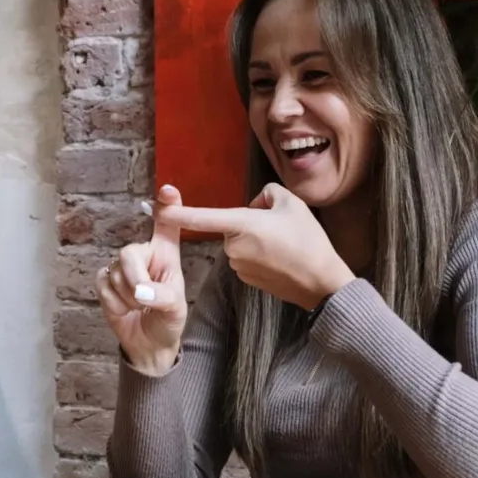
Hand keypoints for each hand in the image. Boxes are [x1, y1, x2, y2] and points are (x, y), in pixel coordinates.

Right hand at [95, 185, 188, 375]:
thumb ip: (163, 297)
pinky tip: (124, 309)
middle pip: (129, 253)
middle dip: (134, 279)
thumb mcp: (175, 310)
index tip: (168, 190)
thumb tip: (142, 293)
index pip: (167, 225)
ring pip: (115, 274)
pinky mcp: (105, 281)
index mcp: (166, 255)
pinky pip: (103, 286)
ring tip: (139, 307)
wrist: (148, 343)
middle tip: (144, 300)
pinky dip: (114, 303)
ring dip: (127, 298)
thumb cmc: (167, 320)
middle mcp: (144, 255)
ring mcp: (122, 267)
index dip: (168, 207)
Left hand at [153, 183, 354, 309]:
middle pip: (232, 225)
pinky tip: (281, 259)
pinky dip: (260, 256)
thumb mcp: (292, 204)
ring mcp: (238, 266)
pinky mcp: (246, 279)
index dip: (177, 211)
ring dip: (255, 239)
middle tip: (280, 227)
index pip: (202, 217)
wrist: (321, 282)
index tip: (156, 206)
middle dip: (249, 222)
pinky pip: (246, 258)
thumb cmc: (308, 241)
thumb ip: (267, 194)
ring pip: (240, 242)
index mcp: (241, 224)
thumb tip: (256, 205)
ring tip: (284, 245)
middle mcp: (233, 247)